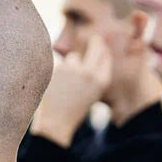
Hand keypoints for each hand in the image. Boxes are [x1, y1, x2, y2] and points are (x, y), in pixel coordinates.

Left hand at [31, 32, 112, 146]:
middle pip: (96, 48)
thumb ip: (94, 76)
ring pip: (73, 58)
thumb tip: (95, 55)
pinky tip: (55, 86)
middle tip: (94, 39)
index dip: (103, 50)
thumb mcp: (92, 94)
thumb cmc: (74, 111)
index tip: (101, 45)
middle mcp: (91, 73)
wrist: (56, 122)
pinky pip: (59, 65)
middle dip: (95, 42)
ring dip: (70, 66)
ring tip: (65, 85)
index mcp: (102, 81)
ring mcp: (74, 69)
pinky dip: (57, 73)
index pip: (106, 57)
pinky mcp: (58, 69)